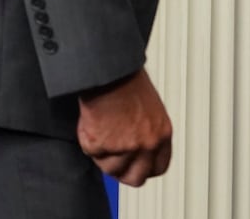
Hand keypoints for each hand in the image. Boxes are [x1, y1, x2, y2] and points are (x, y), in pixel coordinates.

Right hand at [77, 69, 172, 186]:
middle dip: (122, 170)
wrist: (108, 71)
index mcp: (162, 134)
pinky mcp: (102, 144)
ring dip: (102, 153)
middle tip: (112, 156)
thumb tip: (138, 151)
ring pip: (110, 168)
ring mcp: (125, 147)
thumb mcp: (150, 110)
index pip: (158, 167)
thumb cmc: (127, 82)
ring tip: (101, 127)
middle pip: (135, 177)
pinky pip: (91, 152)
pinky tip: (92, 120)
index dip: (144, 169)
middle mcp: (147, 144)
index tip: (134, 166)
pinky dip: (87, 138)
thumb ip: (147, 133)